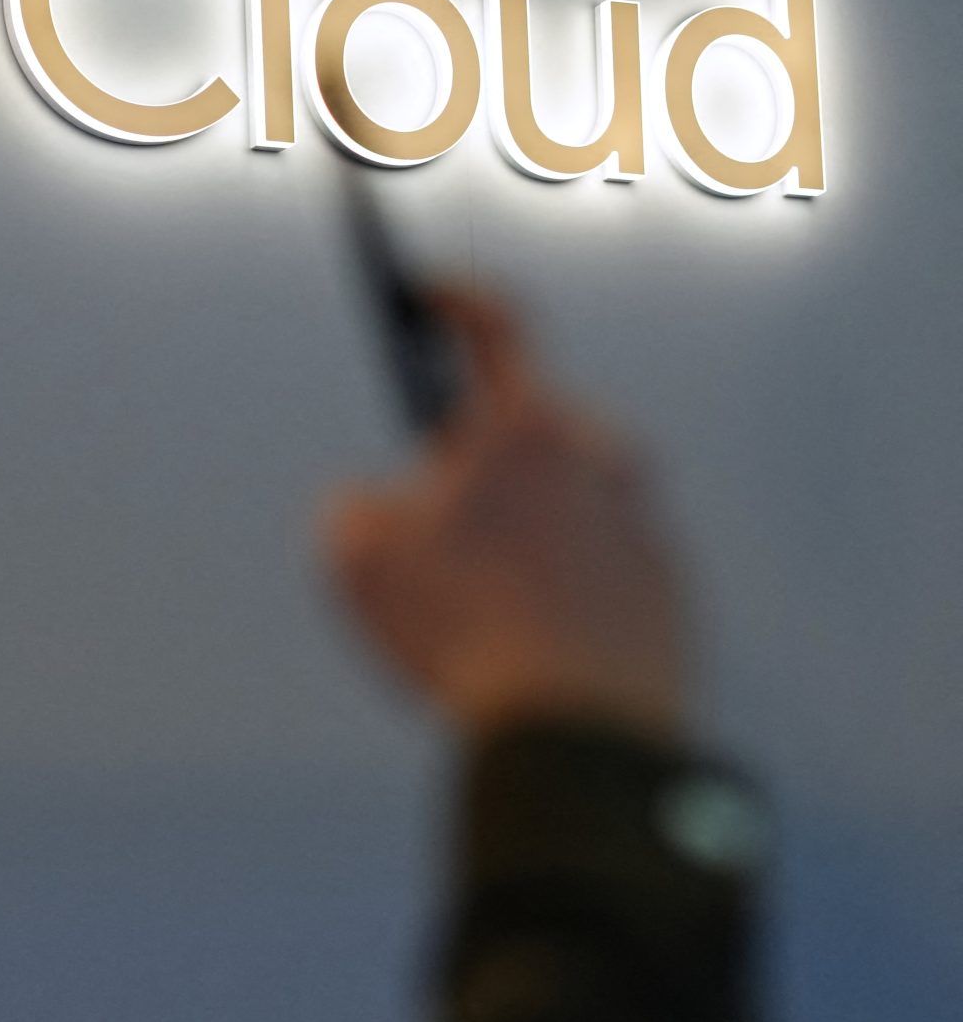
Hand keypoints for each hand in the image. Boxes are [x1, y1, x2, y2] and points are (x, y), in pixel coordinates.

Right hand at [323, 287, 688, 744]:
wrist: (576, 730)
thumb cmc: (463, 628)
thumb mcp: (353, 554)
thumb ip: (354, 503)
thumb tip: (376, 505)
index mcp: (525, 425)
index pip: (495, 323)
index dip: (454, 297)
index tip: (429, 291)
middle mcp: (600, 456)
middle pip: (529, 426)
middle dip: (481, 458)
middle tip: (436, 515)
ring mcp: (643, 523)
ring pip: (570, 501)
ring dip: (525, 529)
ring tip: (477, 604)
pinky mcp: (668, 589)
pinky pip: (603, 566)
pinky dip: (563, 587)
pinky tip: (525, 642)